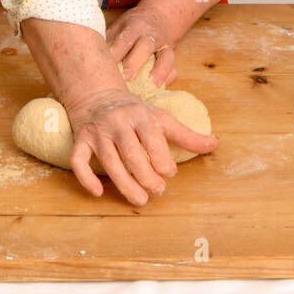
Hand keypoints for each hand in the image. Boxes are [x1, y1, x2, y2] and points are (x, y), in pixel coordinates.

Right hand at [62, 87, 215, 206]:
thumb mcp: (160, 117)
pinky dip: (86, 177)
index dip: (162, 159)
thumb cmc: (134, 111)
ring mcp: (98, 132)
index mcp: (140, 115)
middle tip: (158, 191)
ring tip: (139, 199)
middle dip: (146, 175)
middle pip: (132, 153)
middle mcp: (118, 123)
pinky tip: (98, 192)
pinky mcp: (81, 140)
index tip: (169, 173)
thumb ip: (186, 134)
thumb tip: (215, 144)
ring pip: (109, 160)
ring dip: (124, 183)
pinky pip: (78, 160)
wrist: (96, 94)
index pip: (153, 139)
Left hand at [106, 6, 177, 86]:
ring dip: (159, 70)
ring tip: (151, 85)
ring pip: (166, 56)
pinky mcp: (171, 57)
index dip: (118, 50)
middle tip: (126, 77)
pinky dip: (169, 77)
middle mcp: (151, 34)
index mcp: (135, 26)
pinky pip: (174, 68)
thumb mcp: (117, 27)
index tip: (107, 64)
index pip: (126, 37)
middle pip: (146, 45)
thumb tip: (88, 57)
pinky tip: (160, 89)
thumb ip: (108, 41)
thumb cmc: (129, 28)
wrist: (156, 18)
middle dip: (136, 61)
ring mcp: (164, 46)